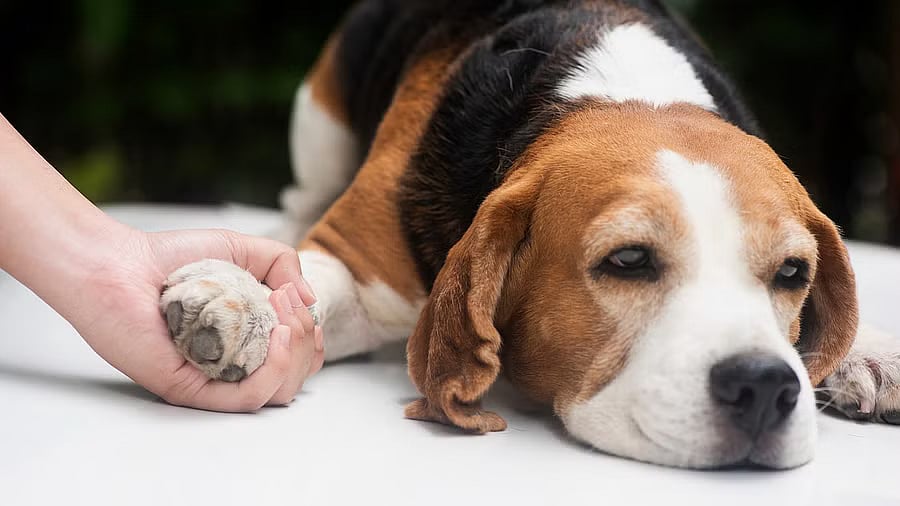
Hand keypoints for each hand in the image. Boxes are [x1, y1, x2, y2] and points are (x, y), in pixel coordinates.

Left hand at [75, 227, 323, 411]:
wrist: (119, 265)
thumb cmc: (171, 258)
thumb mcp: (242, 249)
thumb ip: (283, 263)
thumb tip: (310, 300)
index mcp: (244, 341)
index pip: (296, 360)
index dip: (309, 337)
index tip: (295, 302)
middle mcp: (231, 366)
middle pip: (294, 380)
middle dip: (304, 341)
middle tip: (285, 304)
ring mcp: (212, 381)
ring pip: (278, 393)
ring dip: (294, 354)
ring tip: (282, 319)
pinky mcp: (191, 390)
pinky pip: (246, 398)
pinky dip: (274, 371)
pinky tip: (277, 337)